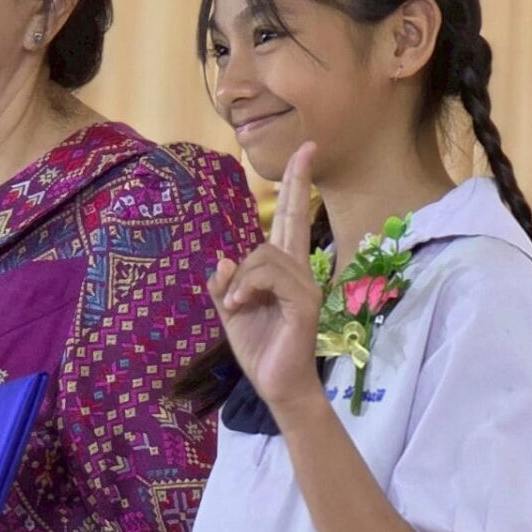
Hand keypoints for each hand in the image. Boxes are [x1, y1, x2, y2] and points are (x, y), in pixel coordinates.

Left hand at [209, 142, 323, 417]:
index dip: (295, 187)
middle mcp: (298, 271)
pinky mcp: (305, 302)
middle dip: (298, 181)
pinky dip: (247, 288)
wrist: (276, 385)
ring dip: (241, 279)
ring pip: (263, 254)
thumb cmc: (259, 349)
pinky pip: (269, 276)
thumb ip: (225, 285)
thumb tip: (223, 258)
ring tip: (237, 305)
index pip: (290, 221)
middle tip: (308, 146)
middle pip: (294, 217)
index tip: (305, 154)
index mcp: (282, 271)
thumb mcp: (231, 313)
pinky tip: (239, 307)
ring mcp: (305, 285)